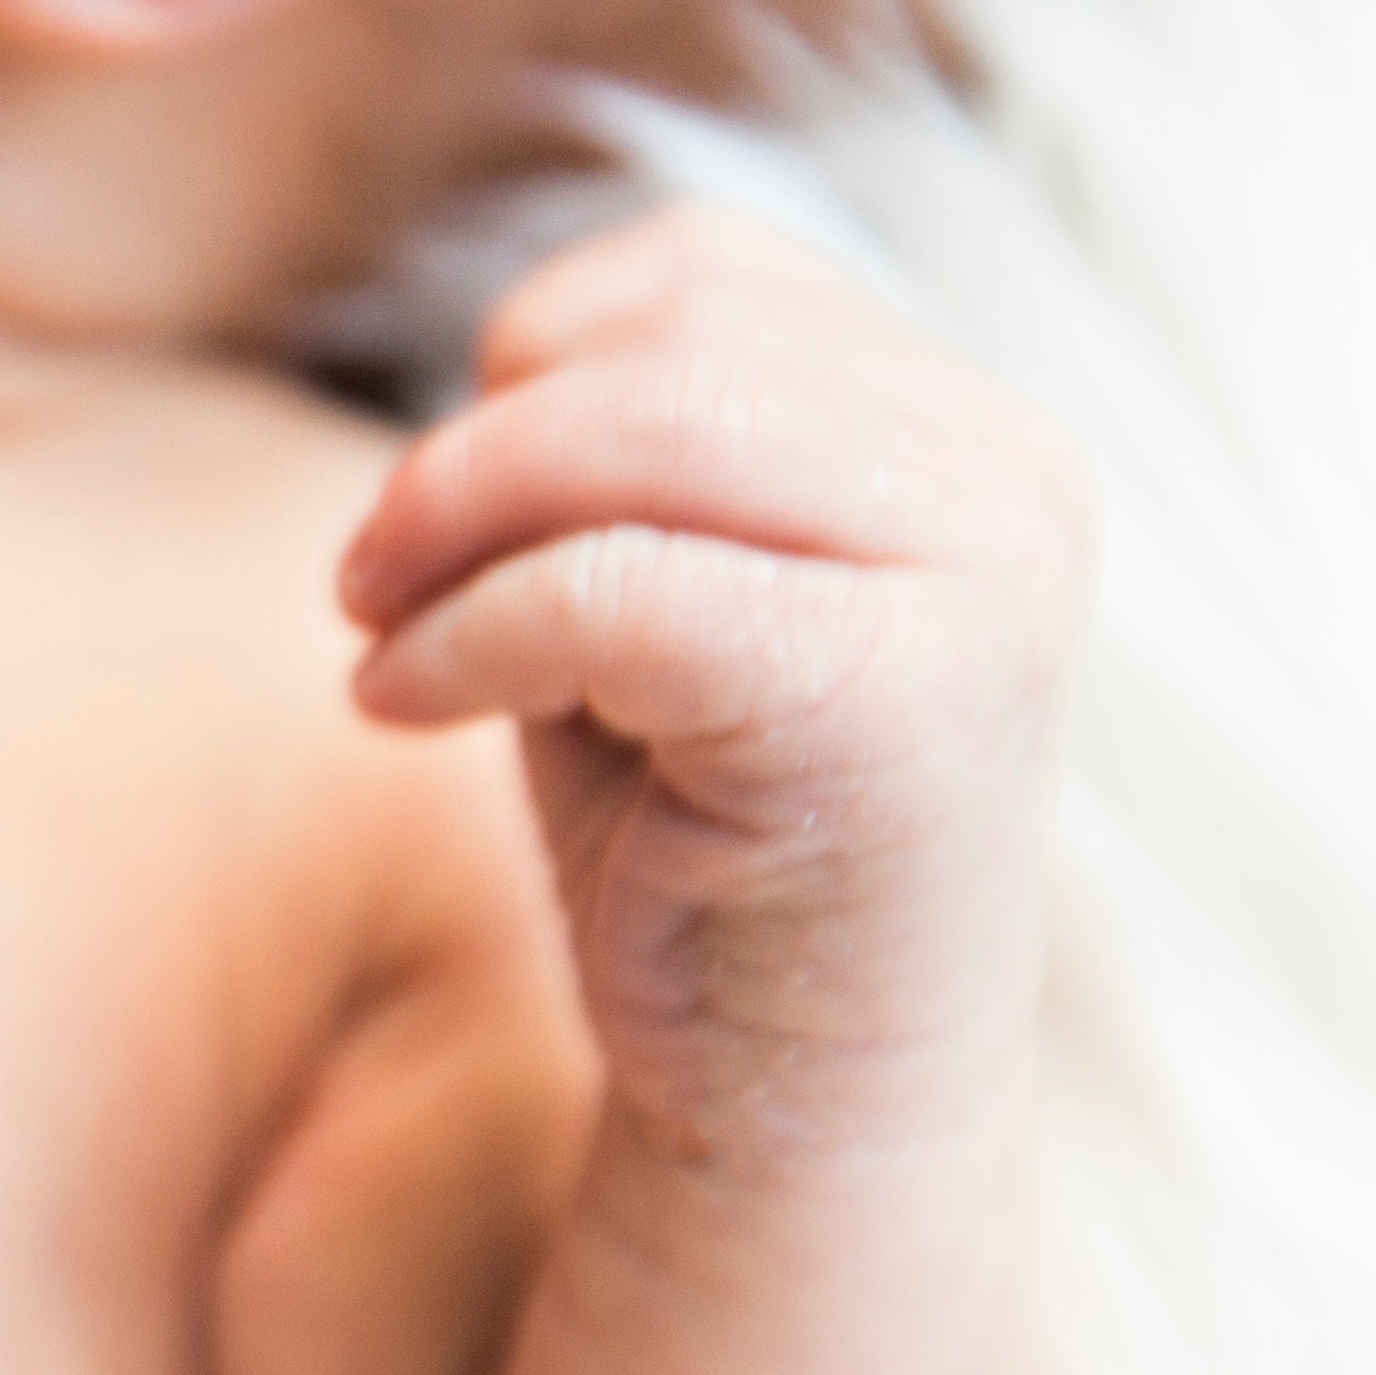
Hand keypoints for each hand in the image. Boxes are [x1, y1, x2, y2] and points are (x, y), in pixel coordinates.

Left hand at [340, 205, 1089, 1172]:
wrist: (797, 1101)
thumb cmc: (697, 844)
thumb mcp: (644, 596)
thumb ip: (608, 452)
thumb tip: (491, 345)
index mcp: (957, 430)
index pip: (698, 273)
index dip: (521, 364)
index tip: (435, 509)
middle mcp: (1008, 479)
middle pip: (664, 337)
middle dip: (468, 450)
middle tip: (366, 580)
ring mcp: (985, 582)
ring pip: (647, 430)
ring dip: (458, 527)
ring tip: (383, 635)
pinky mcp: (910, 699)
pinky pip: (623, 588)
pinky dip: (470, 636)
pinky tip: (405, 709)